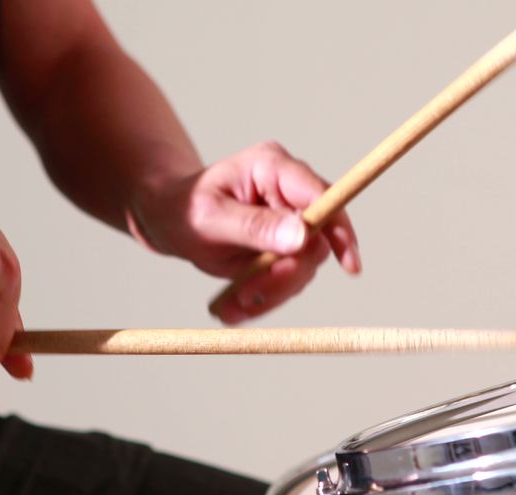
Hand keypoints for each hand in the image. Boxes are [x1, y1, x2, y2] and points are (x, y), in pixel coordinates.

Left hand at [127, 141, 360, 323]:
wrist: (165, 219)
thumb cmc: (182, 206)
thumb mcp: (211, 217)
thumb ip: (256, 226)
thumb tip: (302, 236)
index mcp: (273, 168)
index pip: (322, 196)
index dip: (341, 230)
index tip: (349, 265)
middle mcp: (288, 193)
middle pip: (317, 241)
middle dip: (287, 275)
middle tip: (250, 296)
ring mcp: (288, 222)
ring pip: (303, 267)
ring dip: (271, 293)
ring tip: (233, 305)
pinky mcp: (282, 248)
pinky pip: (286, 280)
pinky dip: (263, 299)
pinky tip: (235, 305)